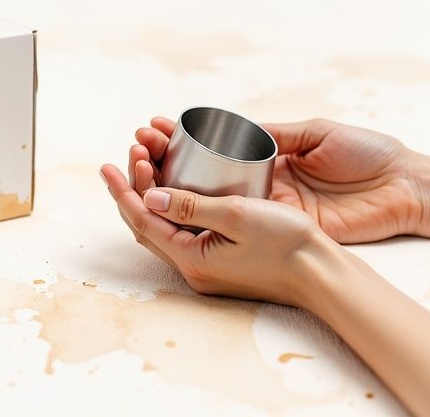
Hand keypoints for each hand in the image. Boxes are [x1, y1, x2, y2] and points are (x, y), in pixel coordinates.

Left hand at [100, 164, 337, 305]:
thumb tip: (148, 197)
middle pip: (147, 226)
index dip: (122, 191)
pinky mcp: (222, 261)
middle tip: (131, 155)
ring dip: (152, 197)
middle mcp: (194, 268)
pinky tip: (176, 188)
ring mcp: (208, 267)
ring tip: (148, 163)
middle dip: (134, 189)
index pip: (142, 221)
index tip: (106, 165)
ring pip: (164, 229)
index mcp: (192, 258)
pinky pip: (184, 232)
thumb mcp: (237, 216)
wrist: (323, 274)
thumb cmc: (287, 244)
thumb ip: (190, 206)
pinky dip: (173, 207)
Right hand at [129, 117, 427, 242]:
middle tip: (137, 146)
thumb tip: (232, 127)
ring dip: (171, 187)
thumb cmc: (368, 153)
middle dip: (164, 162)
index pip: (215, 151)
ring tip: (141, 167)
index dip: (183, 142)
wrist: (406, 187)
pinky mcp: (280, 230)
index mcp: (272, 158)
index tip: (153, 129)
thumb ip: (276, 133)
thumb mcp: (316, 132)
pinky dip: (199, 214)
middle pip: (203, 177)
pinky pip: (233, 224)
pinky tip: (170, 200)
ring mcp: (268, 210)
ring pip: (209, 202)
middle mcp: (263, 185)